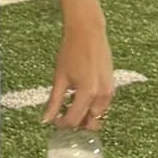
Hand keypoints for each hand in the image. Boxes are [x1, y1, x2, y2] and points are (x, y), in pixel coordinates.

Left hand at [42, 0, 114, 129]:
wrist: (88, 33)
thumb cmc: (71, 51)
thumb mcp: (59, 77)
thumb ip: (54, 101)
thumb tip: (46, 120)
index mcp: (88, 93)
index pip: (74, 120)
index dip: (62, 124)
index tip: (54, 122)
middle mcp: (102, 95)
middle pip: (91, 123)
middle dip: (77, 124)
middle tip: (63, 118)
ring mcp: (109, 90)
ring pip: (98, 115)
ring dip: (85, 116)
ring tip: (69, 107)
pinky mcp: (111, 86)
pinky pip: (103, 105)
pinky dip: (92, 107)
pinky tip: (79, 98)